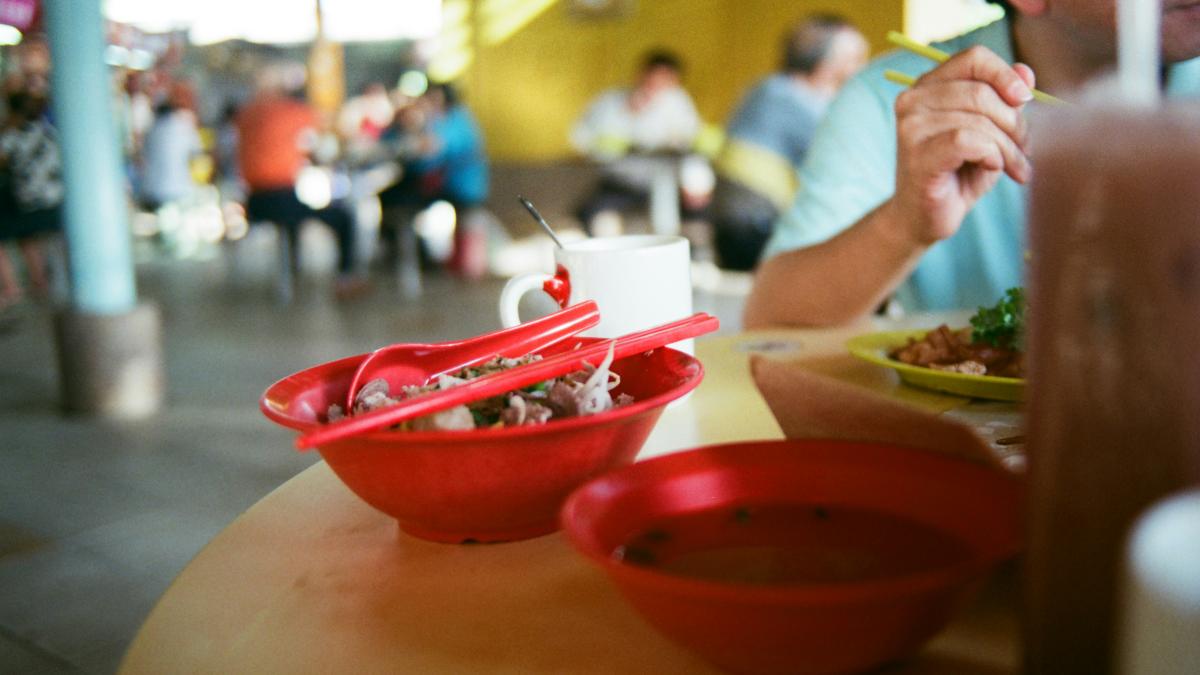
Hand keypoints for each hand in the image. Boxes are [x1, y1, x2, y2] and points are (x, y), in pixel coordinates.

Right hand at [891, 46, 1035, 244]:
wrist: (922, 218)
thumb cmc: (956, 174)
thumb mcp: (989, 133)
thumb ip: (1004, 102)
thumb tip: (1027, 73)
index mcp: (928, 86)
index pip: (973, 58)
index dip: (1006, 74)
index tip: (1026, 100)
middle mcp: (913, 101)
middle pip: (982, 92)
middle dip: (1014, 124)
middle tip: (1025, 151)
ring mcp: (911, 128)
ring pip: (979, 120)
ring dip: (1007, 147)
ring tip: (1015, 168)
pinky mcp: (918, 155)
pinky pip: (967, 141)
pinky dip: (990, 154)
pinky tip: (991, 168)